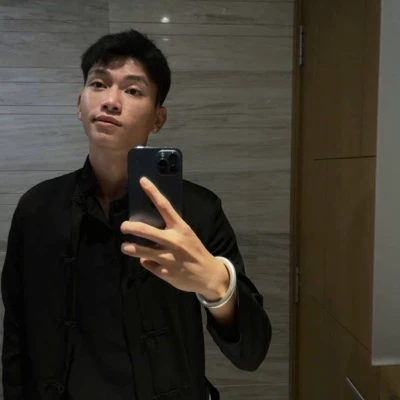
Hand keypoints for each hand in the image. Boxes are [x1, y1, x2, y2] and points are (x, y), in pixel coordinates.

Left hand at [120, 177, 229, 300]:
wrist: (209, 275)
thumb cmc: (196, 251)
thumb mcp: (187, 235)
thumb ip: (170, 231)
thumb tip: (149, 232)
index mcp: (181, 228)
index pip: (165, 206)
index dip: (152, 192)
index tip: (142, 181)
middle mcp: (174, 241)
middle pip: (147, 231)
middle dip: (130, 227)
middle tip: (123, 226)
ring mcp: (168, 258)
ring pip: (141, 251)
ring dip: (130, 248)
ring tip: (125, 246)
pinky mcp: (165, 272)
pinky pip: (148, 265)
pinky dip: (146, 262)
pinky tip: (149, 261)